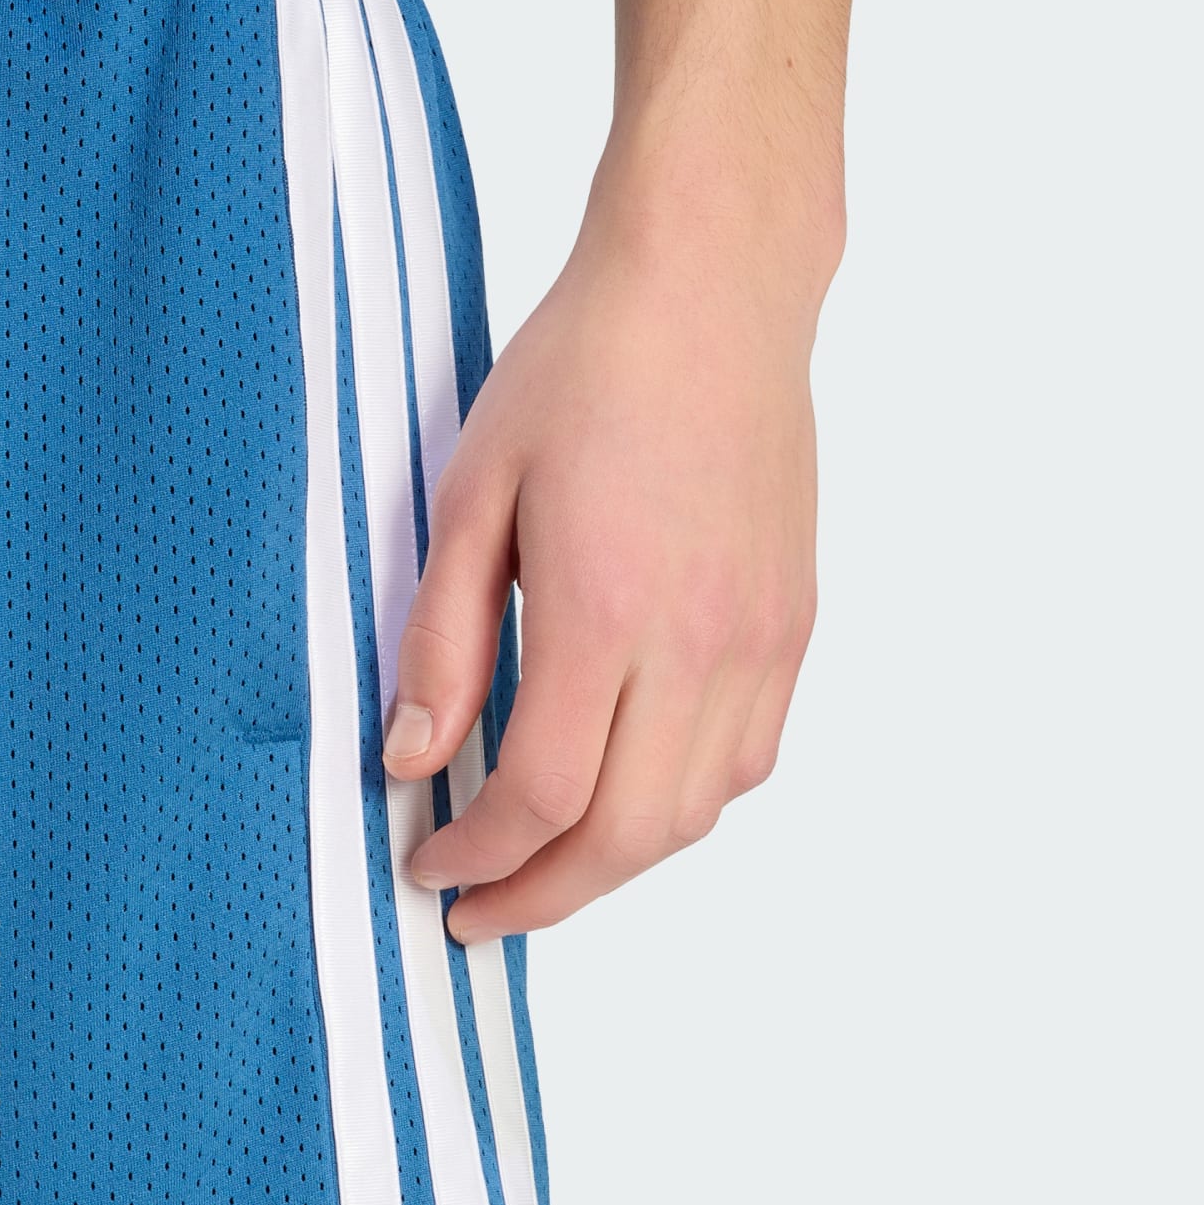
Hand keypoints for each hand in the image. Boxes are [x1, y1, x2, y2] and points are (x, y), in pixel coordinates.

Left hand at [382, 194, 829, 940]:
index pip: (541, 796)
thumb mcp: (469, 496)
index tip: (427, 865)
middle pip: (627, 836)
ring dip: (613, 863)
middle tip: (478, 915)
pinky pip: (746, 760)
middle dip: (543, 898)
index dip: (476, 856)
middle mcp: (699, 644)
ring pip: (695, 814)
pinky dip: (679, 806)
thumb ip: (440, 641)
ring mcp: (760, 640)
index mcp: (605, 613)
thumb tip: (411, 757)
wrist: (712, 289)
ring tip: (542, 869)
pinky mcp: (792, 624)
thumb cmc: (583, 372)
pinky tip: (624, 795)